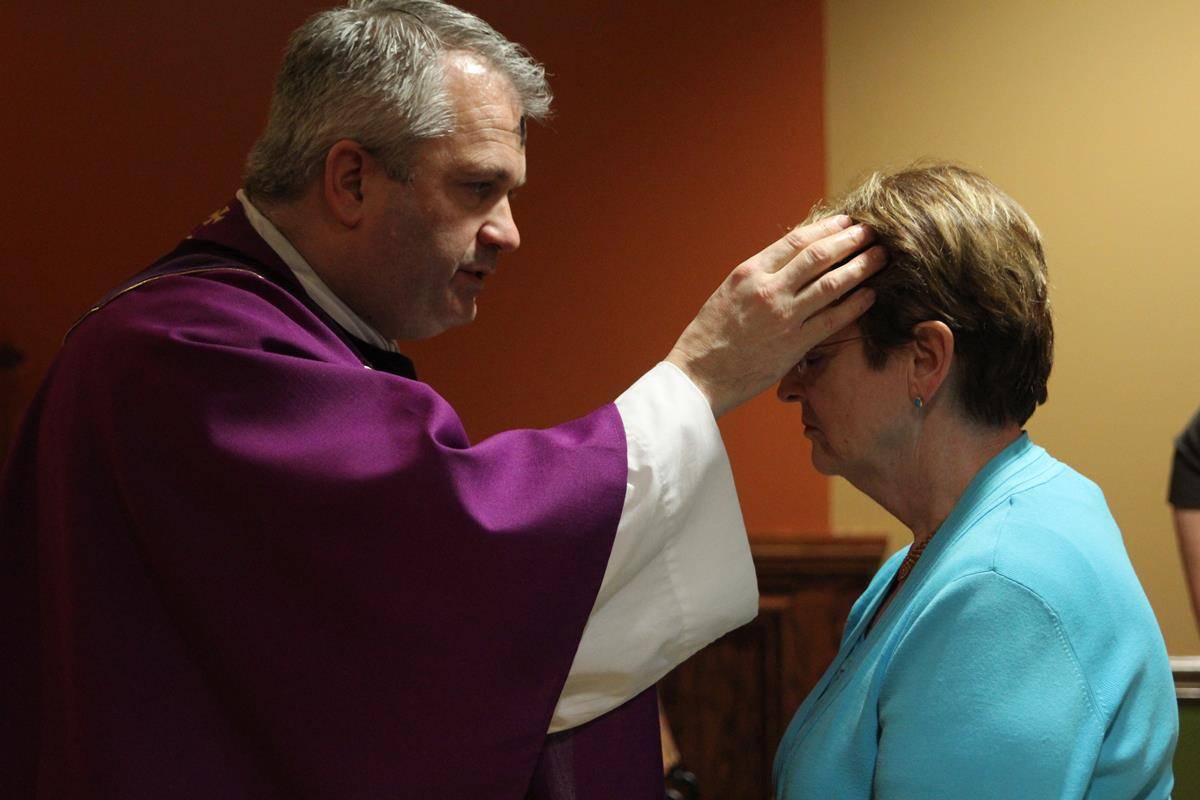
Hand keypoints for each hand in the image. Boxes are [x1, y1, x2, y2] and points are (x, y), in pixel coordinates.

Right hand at [666, 216, 884, 416]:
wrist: (697, 374)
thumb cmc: (711, 334)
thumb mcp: (730, 292)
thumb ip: (761, 275)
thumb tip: (794, 260)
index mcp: (750, 272)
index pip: (797, 240)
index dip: (828, 228)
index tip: (847, 222)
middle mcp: (768, 289)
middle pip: (820, 256)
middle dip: (851, 241)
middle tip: (874, 232)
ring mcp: (783, 317)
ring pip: (832, 284)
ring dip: (861, 267)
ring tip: (881, 257)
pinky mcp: (794, 345)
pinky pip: (833, 320)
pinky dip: (855, 305)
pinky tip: (871, 294)